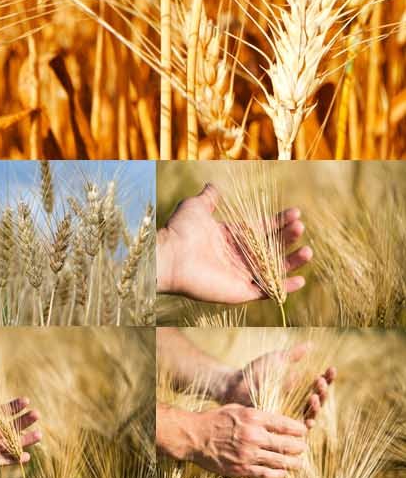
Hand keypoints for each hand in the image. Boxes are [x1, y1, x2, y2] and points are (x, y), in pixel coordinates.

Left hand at [157, 184, 310, 301]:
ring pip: (274, 269)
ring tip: (308, 251)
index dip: (280, 221)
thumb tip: (213, 185)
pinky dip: (284, 287)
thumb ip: (209, 198)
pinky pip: (267, 291)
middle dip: (288, 237)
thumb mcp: (196, 207)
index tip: (296, 213)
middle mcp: (239, 256)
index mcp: (232, 236)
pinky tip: (301, 280)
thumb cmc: (180, 230)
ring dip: (293, 261)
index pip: (263, 229)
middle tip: (301, 226)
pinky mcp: (241, 291)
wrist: (170, 256)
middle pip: (272, 247)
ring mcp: (241, 274)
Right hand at [158, 401, 307, 477]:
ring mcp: (248, 454)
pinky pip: (265, 474)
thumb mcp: (237, 409)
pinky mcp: (241, 469)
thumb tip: (276, 421)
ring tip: (300, 464)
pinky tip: (283, 473)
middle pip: (285, 444)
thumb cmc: (215, 419)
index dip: (298, 429)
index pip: (284, 424)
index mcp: (253, 418)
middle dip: (298, 447)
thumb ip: (257, 415)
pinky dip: (277, 474)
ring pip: (279, 461)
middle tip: (304, 448)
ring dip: (292, 463)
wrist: (194, 437)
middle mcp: (253, 436)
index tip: (304, 431)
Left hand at [220, 342, 335, 423]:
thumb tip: (311, 345)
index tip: (331, 369)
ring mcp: (291, 415)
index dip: (327, 378)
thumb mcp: (276, 361)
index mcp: (299, 387)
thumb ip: (293, 355)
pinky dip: (306, 422)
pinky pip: (299, 429)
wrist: (235, 386)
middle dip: (323, 391)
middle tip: (321, 382)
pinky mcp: (283, 427)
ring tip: (314, 396)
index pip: (319, 384)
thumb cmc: (255, 372)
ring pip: (312, 414)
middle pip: (319, 400)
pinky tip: (308, 417)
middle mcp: (298, 402)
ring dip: (317, 406)